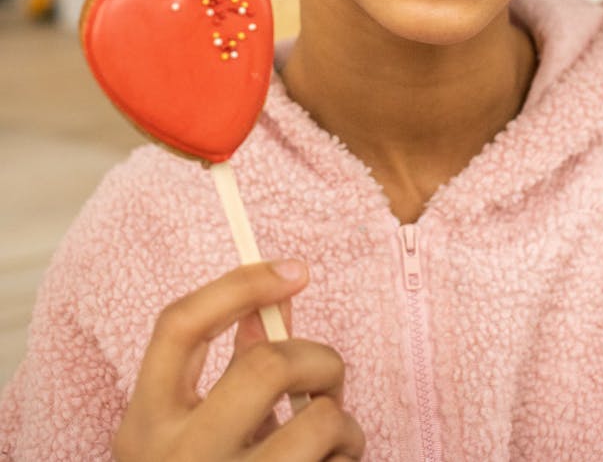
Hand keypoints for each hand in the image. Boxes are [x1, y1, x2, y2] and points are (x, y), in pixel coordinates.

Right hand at [113, 261, 364, 460]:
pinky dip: (348, 460)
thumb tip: (269, 305)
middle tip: (327, 378)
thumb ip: (221, 370)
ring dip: (344, 422)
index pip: (178, 324)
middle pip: (265, 364)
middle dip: (318, 357)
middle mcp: (178, 460)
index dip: (240, 282)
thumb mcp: (184, 432)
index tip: (296, 270)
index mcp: (145, 424)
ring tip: (336, 440)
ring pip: (319, 424)